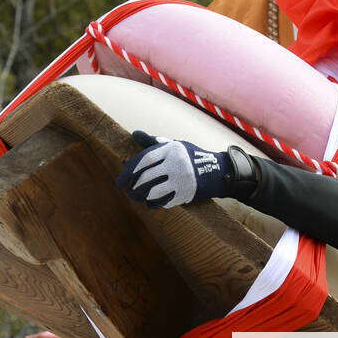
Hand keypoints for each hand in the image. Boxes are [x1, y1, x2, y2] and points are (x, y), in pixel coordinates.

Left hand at [116, 131, 231, 208]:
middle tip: (128, 191)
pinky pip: (164, 201)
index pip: (144, 160)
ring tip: (138, 197)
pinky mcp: (186, 193)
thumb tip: (134, 134)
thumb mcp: (175, 146)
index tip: (120, 182)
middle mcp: (176, 164)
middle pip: (146, 177)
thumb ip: (154, 142)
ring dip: (142, 197)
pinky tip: (150, 203)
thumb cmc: (191, 157)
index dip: (129, 171)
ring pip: (153, 192)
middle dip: (134, 187)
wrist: (218, 171)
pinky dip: (154, 204)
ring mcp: (181, 180)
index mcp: (171, 150)